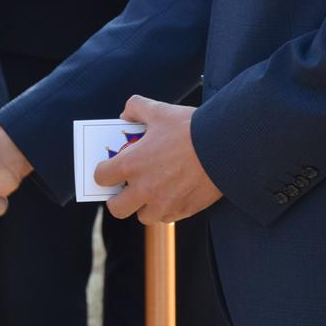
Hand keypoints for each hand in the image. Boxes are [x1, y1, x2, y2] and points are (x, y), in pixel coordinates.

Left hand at [95, 96, 222, 224]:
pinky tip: (174, 193)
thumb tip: (126, 115)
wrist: (224, 147)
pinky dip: (166, 209)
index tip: (110, 168)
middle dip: (119, 199)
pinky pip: (167, 218)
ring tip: (153, 191)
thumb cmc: (189, 128)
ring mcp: (164, 204)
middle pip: (116, 208)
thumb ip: (136, 108)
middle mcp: (143, 189)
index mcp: (131, 164)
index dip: (103, 171)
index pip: (101, 177)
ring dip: (144, 206)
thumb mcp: (160, 110)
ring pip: (143, 216)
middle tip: (127, 187)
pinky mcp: (183, 211)